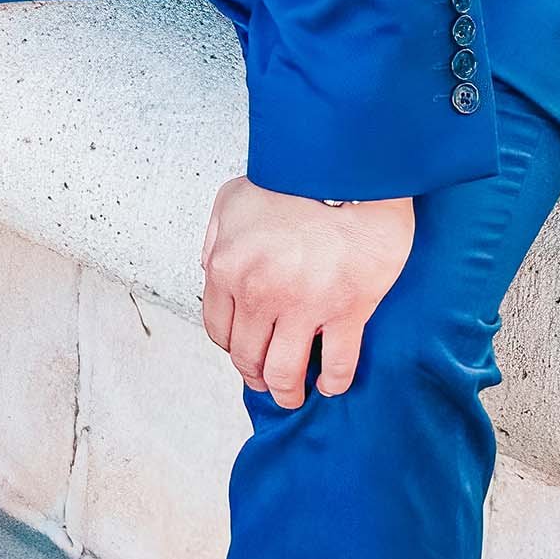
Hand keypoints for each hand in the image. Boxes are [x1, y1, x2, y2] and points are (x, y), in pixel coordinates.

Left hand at [200, 176, 414, 406]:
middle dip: (256, 375)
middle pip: (248, 357)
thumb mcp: (234, 198)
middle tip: (268, 381)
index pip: (219, 328)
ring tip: (296, 395)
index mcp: (228, 268)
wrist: (346, 163)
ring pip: (286, 371)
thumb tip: (213, 268)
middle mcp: (258, 294)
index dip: (232, 347)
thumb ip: (217, 237)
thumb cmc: (295, 176)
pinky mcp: (347, 309)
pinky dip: (334, 382)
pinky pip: (337, 363)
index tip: (245, 352)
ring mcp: (303, 306)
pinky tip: (332, 384)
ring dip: (287, 391)